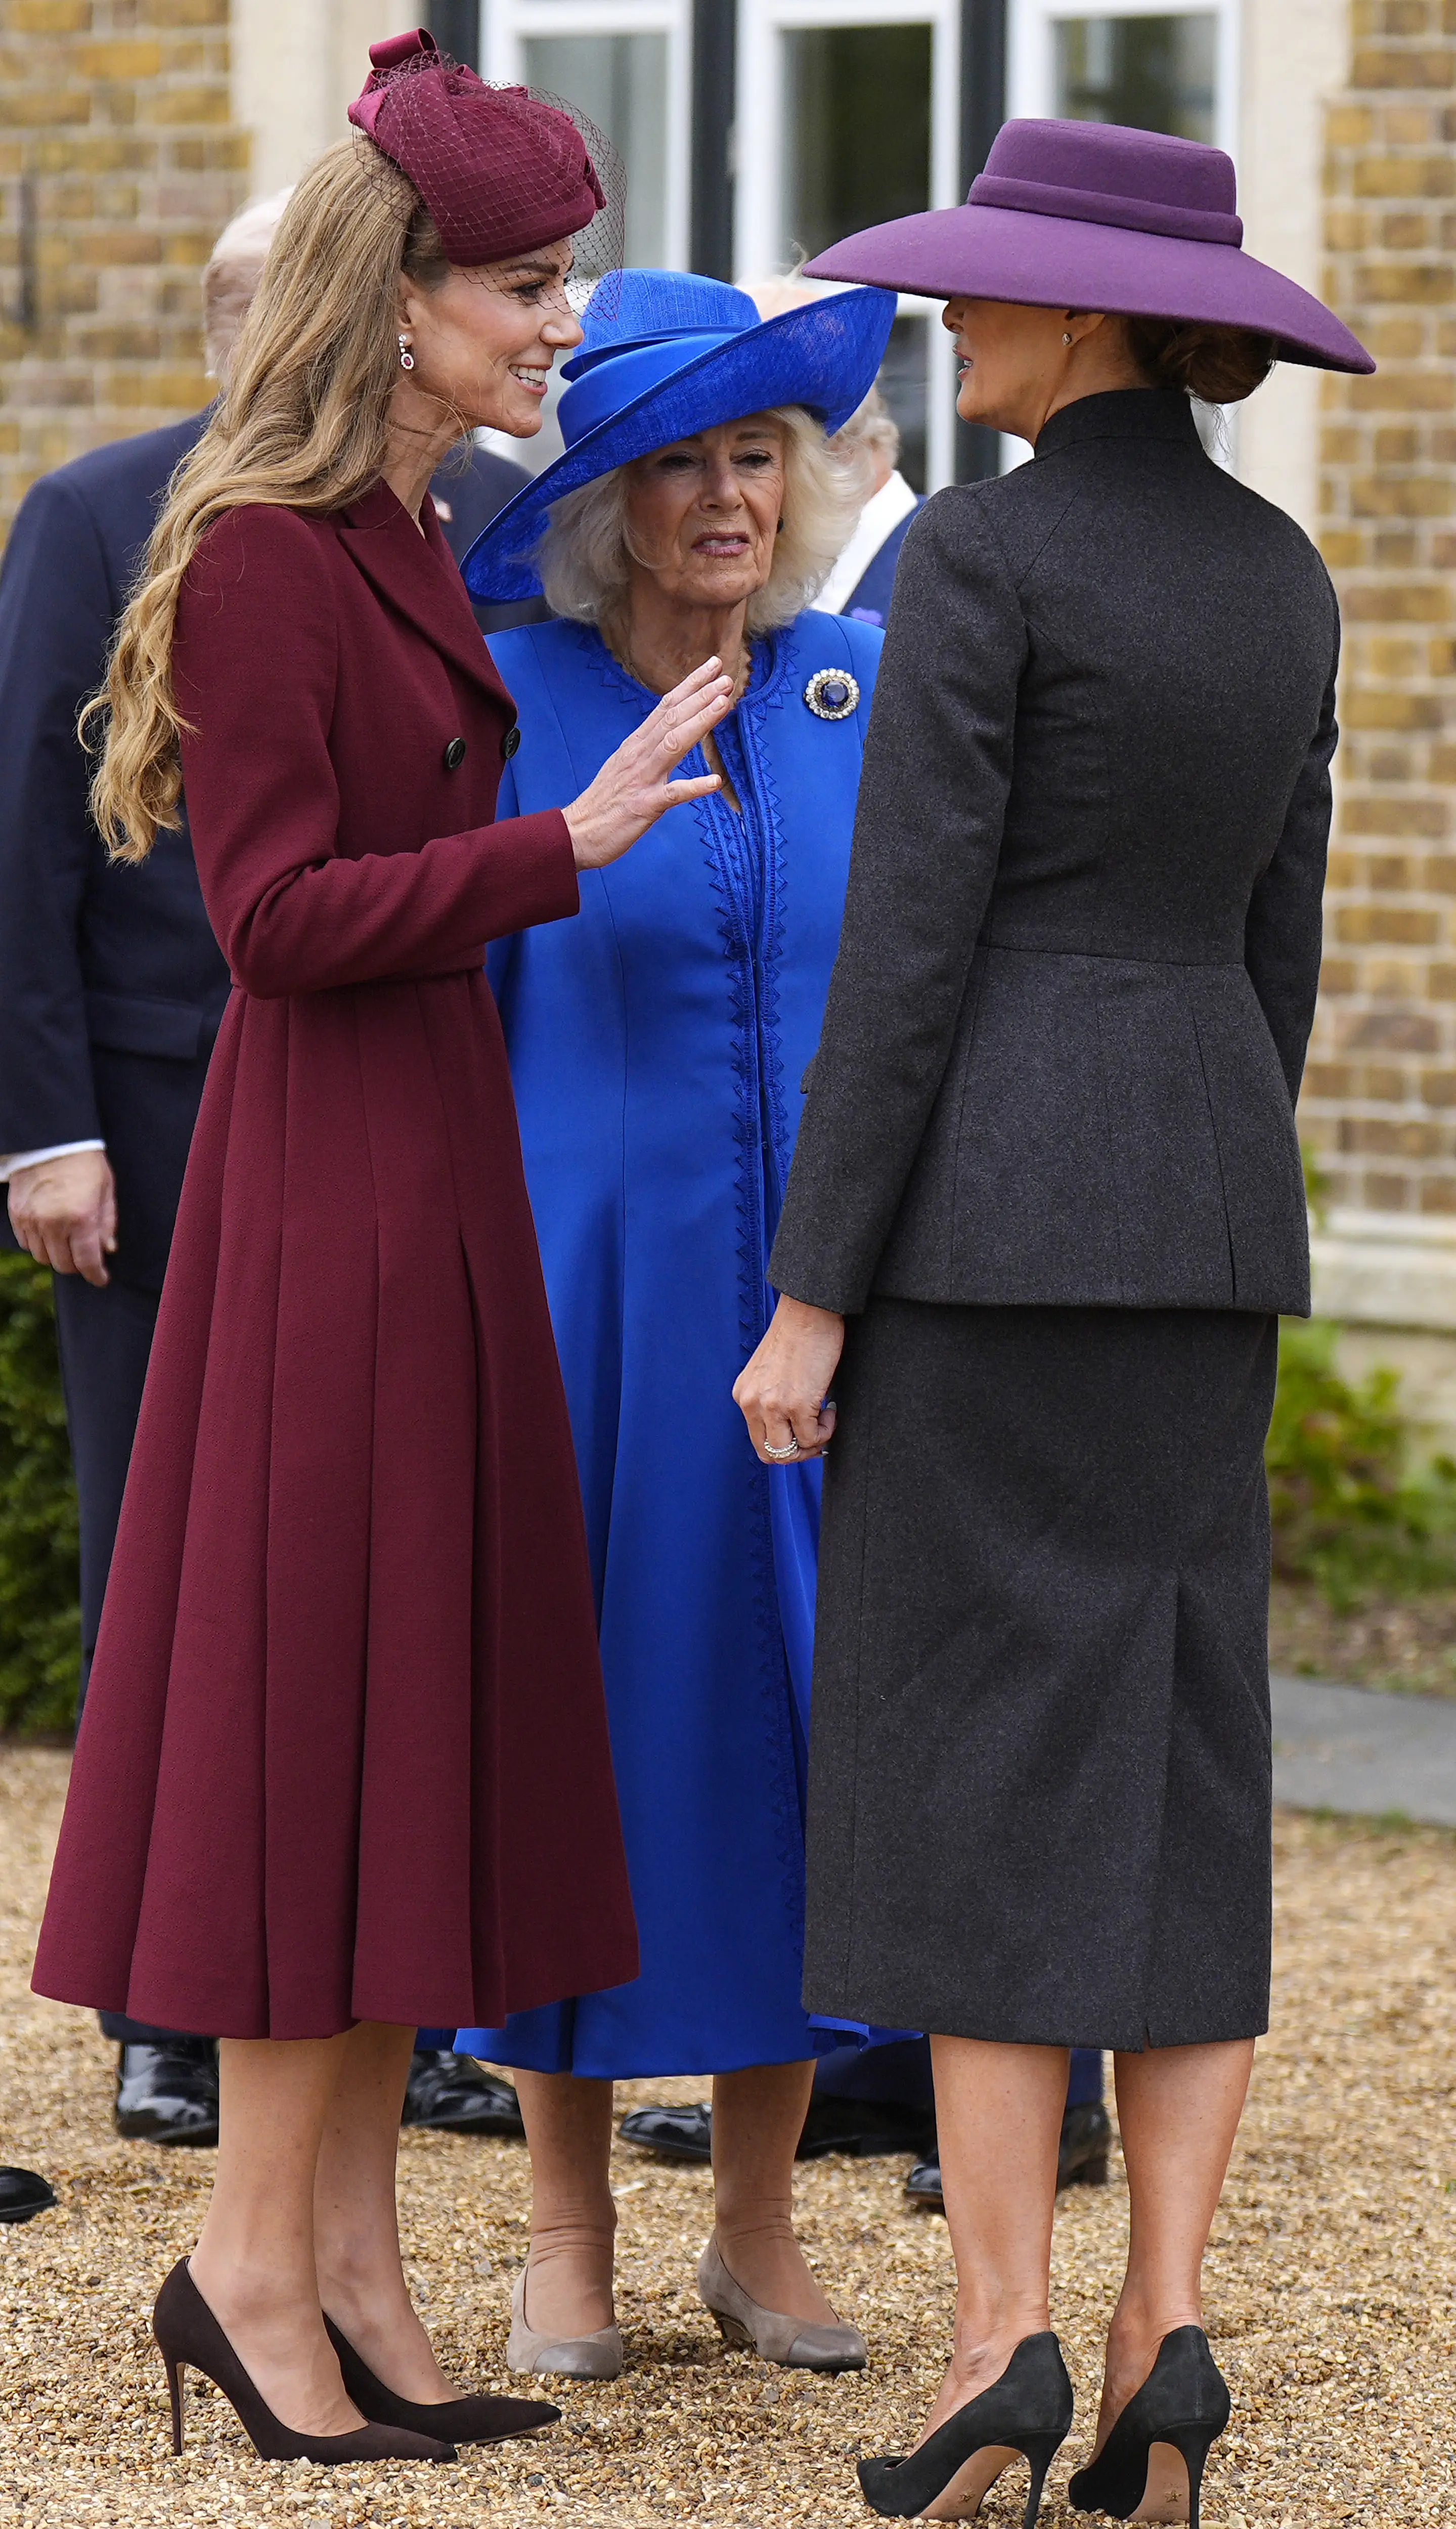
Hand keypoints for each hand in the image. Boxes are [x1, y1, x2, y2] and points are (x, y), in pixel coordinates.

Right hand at [8, 1150, 117, 1285]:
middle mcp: (53, 1223)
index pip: (87, 1261)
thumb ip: (107, 1222)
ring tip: (68, 1244)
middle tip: (86, 1260)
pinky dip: (38, 1244)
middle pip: (62, 1264)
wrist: (52, 1139)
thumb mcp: (106, 1190)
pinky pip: (26, 1243)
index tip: (101, 1278)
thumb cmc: (84, 1162)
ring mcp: (32, 1220)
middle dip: (77, 1266)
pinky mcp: (17, 1214)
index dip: (95, 1275)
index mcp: (81, 1217)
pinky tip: (50, 1234)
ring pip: (42, 1257)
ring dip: (56, 1256)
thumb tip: (107, 1250)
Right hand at [564, 657, 733, 869]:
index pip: (666, 707)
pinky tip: (715, 782)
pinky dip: (694, 787)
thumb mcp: (625, 766)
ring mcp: (642, 779)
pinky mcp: (644, 806)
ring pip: (674, 744)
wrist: (576, 833)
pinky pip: (672, 794)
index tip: (712, 666)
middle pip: (672, 718)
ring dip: (700, 722)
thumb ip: (648, 749)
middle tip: (725, 677)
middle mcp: (639, 755)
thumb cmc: (604, 803)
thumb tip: (670, 733)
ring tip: (724, 704)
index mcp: (636, 745)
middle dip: (700, 695)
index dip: (690, 686)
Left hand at [734, 1295, 843, 1463]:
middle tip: (816, 1435)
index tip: (803, 1435)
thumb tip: (793, 1428)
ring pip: (789, 1452)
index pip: (759, 1441)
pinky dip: (826, 1430)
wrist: (810, 1311)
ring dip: (812, 1444)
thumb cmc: (798, 1335)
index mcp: (744, 1395)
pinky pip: (812, 1437)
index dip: (785, 1446)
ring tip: (824, 1420)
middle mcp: (752, 1402)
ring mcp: (773, 1405)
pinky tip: (831, 1408)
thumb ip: (771, 1399)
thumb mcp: (771, 1372)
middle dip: (798, 1452)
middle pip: (771, 1453)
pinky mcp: (797, 1403)